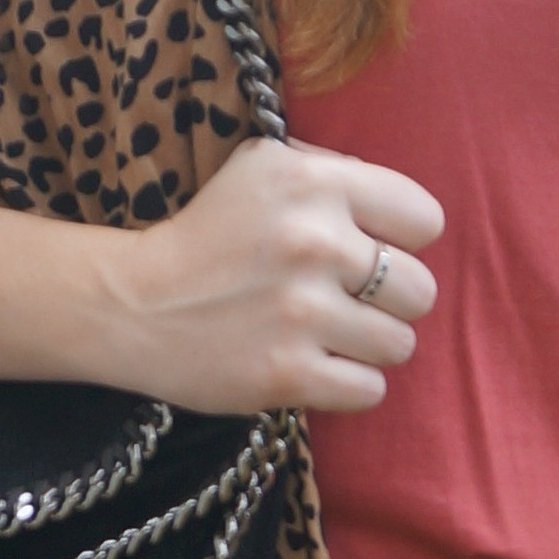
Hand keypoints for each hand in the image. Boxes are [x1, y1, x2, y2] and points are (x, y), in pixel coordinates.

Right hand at [99, 137, 441, 414]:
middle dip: (390, 301)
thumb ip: (335, 175)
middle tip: (346, 301)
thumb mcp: (264, 168)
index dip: (401, 240)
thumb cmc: (209, 234)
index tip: (367, 251)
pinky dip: (347, 384)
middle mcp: (314, 243)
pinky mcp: (286, 374)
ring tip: (327, 335)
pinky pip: (369, 390)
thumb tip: (403, 211)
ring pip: (400, 345)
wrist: (133, 303)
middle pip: (420, 290)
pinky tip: (315, 366)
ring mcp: (301, 313)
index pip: (425, 220)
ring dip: (368, 346)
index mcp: (314, 183)